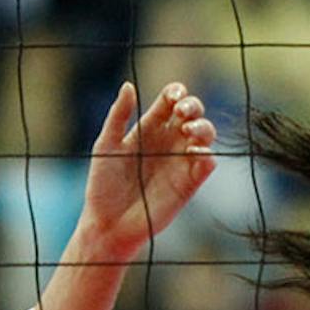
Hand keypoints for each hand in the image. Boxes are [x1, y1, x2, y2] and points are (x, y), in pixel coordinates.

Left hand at [76, 81, 217, 261]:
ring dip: (203, 127)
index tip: (172, 96)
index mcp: (149, 129)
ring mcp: (180, 161)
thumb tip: (129, 86)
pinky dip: (207, 154)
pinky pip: (207, 163)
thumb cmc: (103, 185)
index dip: (176, 93)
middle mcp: (168, 141)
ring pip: (205, 135)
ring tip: (189, 131)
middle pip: (192, 114)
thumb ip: (118, 116)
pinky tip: (194, 152)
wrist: (108, 223)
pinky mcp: (190, 182)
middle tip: (182, 113)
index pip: (170, 102)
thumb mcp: (106, 145)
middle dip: (193, 106)